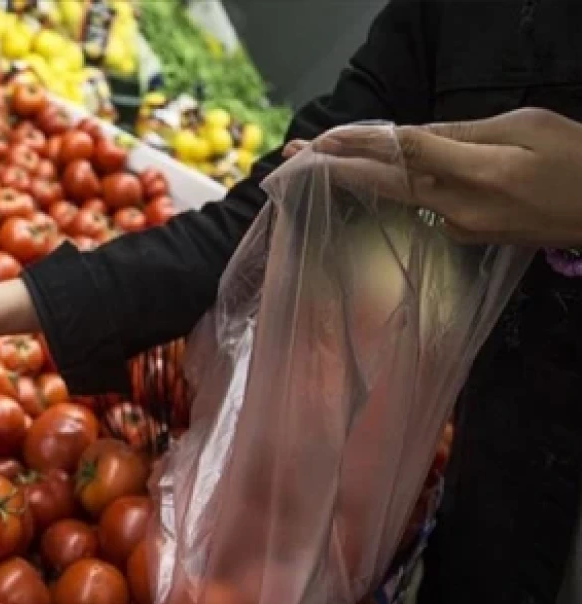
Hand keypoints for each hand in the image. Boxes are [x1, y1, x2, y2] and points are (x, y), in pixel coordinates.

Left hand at [282, 109, 581, 246]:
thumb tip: (413, 135)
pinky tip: (370, 176)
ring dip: (356, 178)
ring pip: (400, 196)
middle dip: (335, 168)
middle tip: (289, 156)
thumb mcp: (527, 128)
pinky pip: (421, 206)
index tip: (320, 139)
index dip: (360, 144)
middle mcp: (461, 208)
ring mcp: (462, 228)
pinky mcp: (467, 236)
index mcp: (480, 175)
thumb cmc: (577, 162)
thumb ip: (465, 133)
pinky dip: (392, 189)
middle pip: (386, 183)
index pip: (406, 154)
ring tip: (316, 162)